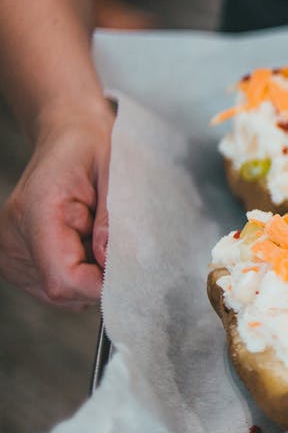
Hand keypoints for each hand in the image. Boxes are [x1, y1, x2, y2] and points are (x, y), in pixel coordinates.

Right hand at [0, 102, 112, 308]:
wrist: (68, 139)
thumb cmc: (94, 149)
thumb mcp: (117, 172)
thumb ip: (115, 216)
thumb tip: (110, 261)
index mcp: (36, 211)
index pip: (63, 278)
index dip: (100, 286)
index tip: (130, 272)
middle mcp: (13, 236)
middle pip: (62, 292)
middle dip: (100, 279)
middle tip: (118, 244)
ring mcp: (11, 251)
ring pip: (61, 294)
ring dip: (91, 276)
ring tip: (98, 237)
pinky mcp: (17, 260)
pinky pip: (57, 285)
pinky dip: (80, 273)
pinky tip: (86, 243)